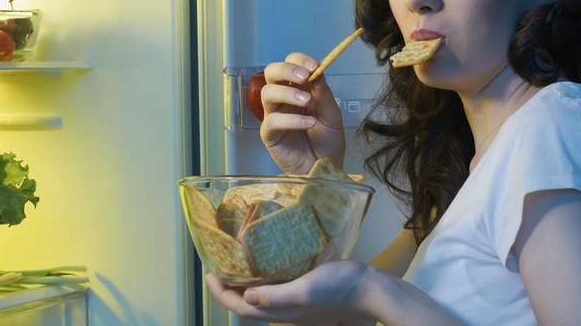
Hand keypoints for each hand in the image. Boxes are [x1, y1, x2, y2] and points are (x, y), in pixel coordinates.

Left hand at [205, 261, 375, 325]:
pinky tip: (270, 269)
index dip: (222, 293)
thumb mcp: (305, 290)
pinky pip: (278, 294)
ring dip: (246, 288)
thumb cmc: (340, 289)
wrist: (371, 293)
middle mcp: (287, 313)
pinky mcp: (308, 298)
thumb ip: (276, 296)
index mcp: (282, 312)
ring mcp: (298, 307)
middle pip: (249, 307)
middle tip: (220, 269)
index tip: (209, 273)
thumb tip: (246, 297)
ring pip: (263, 302)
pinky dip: (265, 284)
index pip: (242, 308)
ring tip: (238, 268)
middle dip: (230, 292)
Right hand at [260, 52, 344, 174]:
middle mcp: (283, 98)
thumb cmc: (328, 141)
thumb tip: (317, 72)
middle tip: (304, 77)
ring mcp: (274, 115)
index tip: (313, 67)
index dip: (299, 61)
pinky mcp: (269, 134)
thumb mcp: (332, 115)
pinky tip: (308, 123)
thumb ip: (323, 94)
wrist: (326, 168)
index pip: (290, 63)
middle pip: (271, 72)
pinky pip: (273, 120)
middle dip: (286, 70)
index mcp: (299, 88)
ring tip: (306, 102)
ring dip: (287, 93)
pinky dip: (291, 119)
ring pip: (267, 93)